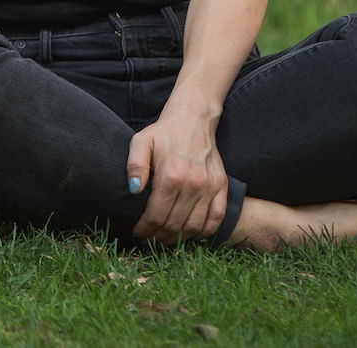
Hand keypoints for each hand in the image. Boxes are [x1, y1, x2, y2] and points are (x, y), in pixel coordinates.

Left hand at [126, 108, 227, 242]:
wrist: (193, 119)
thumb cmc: (164, 132)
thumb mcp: (141, 142)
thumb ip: (135, 165)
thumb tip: (134, 190)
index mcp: (171, 175)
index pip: (156, 215)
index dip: (145, 228)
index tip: (137, 231)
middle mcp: (193, 184)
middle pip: (174, 224)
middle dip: (158, 236)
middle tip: (149, 238)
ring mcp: (210, 187)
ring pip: (194, 227)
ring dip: (178, 238)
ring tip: (165, 238)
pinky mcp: (222, 187)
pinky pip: (216, 219)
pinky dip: (204, 231)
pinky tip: (190, 232)